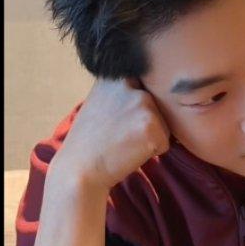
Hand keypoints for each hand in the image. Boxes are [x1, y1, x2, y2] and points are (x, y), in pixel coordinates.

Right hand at [51, 76, 171, 192]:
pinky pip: (165, 142)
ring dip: (149, 136)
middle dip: (144, 122)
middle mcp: (130, 84)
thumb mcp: (99, 102)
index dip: (135, 109)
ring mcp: (142, 103)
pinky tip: (129, 152)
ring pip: (163, 123)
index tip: (117, 120)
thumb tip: (148, 91)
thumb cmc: (90, 142)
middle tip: (118, 134)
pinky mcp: (152, 125)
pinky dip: (152, 152)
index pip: (144, 88)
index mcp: (115, 76)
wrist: (79, 169)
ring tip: (123, 142)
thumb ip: (121, 92)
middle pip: (157, 106)